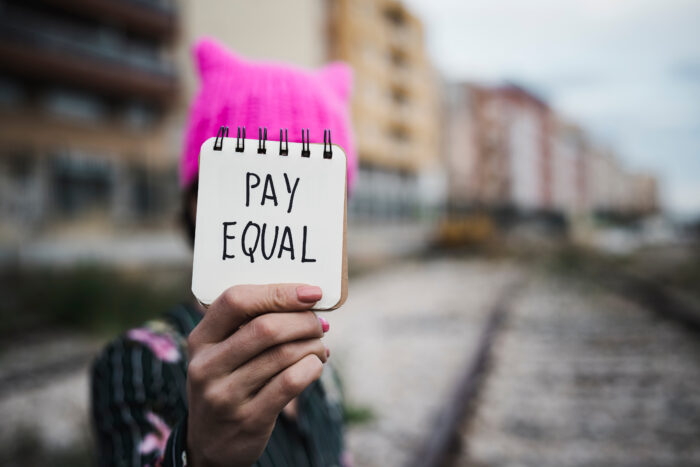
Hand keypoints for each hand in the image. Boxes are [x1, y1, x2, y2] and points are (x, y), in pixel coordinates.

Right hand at [186, 284, 328, 466]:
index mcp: (200, 340)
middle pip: (266, 327)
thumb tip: (307, 298)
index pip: (236, 300)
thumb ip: (250, 325)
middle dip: (303, 321)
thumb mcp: (221, 353)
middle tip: (319, 324)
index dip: (278, 292)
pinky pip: (291, 382)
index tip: (311, 292)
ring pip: (284, 354)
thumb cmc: (227, 383)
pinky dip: (312, 368)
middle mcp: (207, 366)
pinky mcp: (249, 419)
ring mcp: (225, 396)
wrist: (210, 444)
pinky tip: (315, 365)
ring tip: (320, 346)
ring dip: (313, 345)